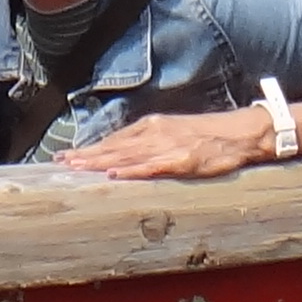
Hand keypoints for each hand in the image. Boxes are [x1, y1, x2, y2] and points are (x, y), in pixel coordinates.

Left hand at [60, 106, 271, 180]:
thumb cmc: (208, 136)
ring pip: (126, 156)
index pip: (114, 139)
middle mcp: (154, 133)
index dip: (90, 149)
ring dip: (99, 163)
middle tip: (61, 163)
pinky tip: (114, 175)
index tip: (68, 156)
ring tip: (77, 168)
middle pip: (114, 146)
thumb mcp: (174, 133)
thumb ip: (151, 142)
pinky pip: (151, 167)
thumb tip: (127, 155)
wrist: (240, 133)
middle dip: (86, 156)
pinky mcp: (180, 160)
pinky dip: (131, 171)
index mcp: (151, 126)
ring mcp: (166, 146)